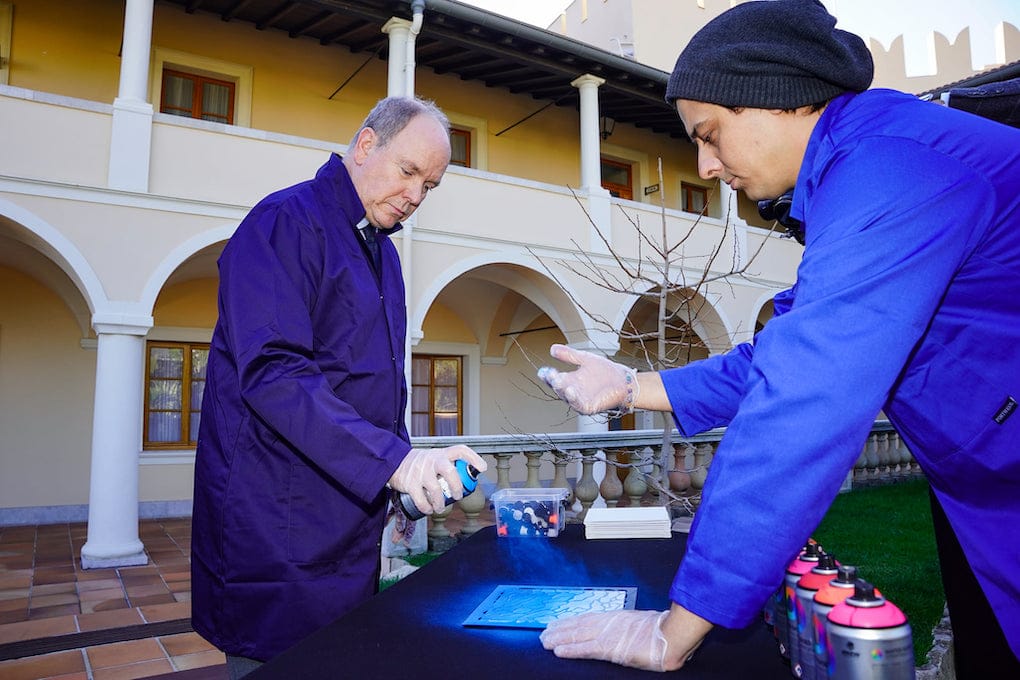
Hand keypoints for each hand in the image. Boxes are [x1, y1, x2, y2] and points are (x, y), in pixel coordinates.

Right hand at [388, 445, 486, 515]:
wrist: (394, 462)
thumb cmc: (421, 463)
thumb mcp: (436, 458)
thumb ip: (449, 465)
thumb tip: (469, 479)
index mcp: (441, 454)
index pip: (460, 450)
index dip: (474, 458)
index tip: (482, 468)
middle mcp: (432, 460)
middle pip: (449, 471)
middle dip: (457, 486)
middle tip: (458, 496)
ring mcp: (421, 472)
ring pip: (435, 490)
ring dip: (440, 503)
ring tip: (440, 508)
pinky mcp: (410, 483)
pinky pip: (421, 500)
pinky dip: (427, 508)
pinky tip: (429, 510)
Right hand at [537, 344, 637, 414]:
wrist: (624, 381)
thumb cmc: (605, 372)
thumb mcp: (585, 359)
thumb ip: (569, 355)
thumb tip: (552, 348)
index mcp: (569, 380)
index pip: (554, 379)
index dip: (548, 376)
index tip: (544, 371)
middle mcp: (572, 391)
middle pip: (559, 389)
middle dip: (554, 383)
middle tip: (551, 375)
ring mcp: (580, 400)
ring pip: (567, 398)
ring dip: (562, 391)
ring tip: (559, 383)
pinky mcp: (589, 407)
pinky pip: (579, 405)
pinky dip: (574, 400)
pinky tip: (572, 391)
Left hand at [540, 610, 668, 671]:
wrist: (671, 636)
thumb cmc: (662, 631)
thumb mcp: (641, 623)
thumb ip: (628, 627)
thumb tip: (624, 630)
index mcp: (616, 617)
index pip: (588, 618)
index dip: (571, 621)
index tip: (559, 623)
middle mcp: (608, 623)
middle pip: (578, 625)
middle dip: (561, 629)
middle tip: (545, 633)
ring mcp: (608, 634)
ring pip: (577, 636)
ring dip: (560, 639)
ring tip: (545, 641)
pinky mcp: (610, 648)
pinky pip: (585, 649)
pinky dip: (571, 649)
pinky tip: (558, 651)